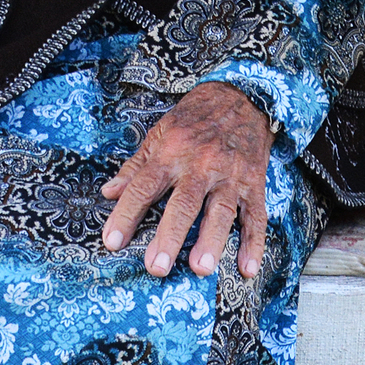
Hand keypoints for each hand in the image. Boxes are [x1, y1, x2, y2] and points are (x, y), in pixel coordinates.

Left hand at [100, 83, 270, 279]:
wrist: (242, 96)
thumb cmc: (195, 118)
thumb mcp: (160, 133)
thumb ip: (135, 167)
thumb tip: (108, 193)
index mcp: (172, 152)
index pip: (144, 186)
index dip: (127, 214)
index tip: (112, 242)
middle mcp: (201, 164)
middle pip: (184, 202)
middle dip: (170, 235)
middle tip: (156, 266)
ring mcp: (230, 175)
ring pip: (221, 211)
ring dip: (211, 240)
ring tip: (199, 268)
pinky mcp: (255, 183)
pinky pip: (256, 216)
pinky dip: (254, 243)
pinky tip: (247, 268)